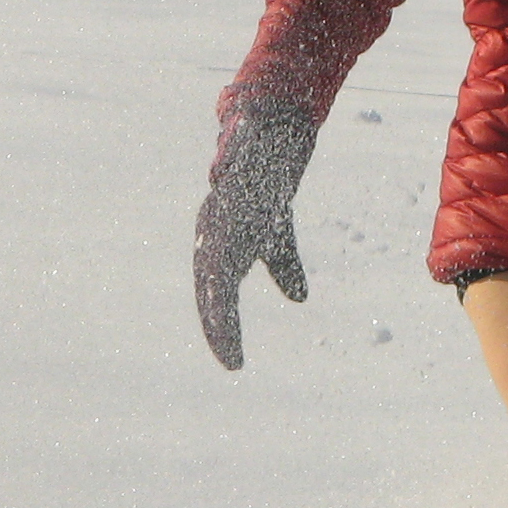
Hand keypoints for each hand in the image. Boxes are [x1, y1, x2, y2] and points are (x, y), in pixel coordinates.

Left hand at [193, 102, 318, 368]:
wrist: (268, 144)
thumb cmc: (267, 194)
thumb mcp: (277, 238)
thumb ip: (283, 269)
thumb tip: (299, 300)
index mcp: (219, 251)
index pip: (216, 296)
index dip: (222, 327)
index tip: (233, 361)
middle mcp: (211, 240)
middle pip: (209, 292)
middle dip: (219, 328)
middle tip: (232, 362)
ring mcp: (216, 225)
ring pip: (213, 277)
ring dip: (220, 313)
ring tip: (228, 345)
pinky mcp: (226, 212)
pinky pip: (224, 248)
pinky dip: (227, 277)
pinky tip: (231, 299)